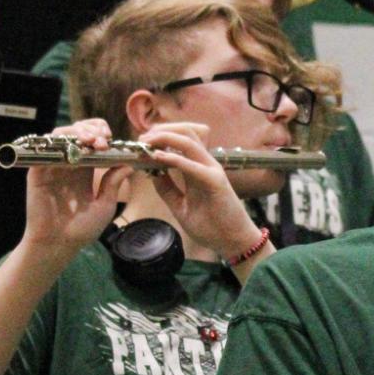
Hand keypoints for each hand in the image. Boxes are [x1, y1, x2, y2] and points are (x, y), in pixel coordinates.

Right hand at [22, 119, 133, 254]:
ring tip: (92, 140)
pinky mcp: (37, 171)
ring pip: (60, 136)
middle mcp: (68, 164)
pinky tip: (74, 150)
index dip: (101, 134)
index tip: (112, 140)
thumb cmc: (82, 229)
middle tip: (103, 139)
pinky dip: (59, 144)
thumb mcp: (104, 205)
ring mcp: (51, 166)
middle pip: (77, 133)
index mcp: (85, 169)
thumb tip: (128, 164)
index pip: (91, 141)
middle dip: (91, 130)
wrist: (59, 244)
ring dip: (77, 132)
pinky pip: (45, 150)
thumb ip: (113, 184)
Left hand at [133, 122, 256, 258]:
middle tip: (141, 140)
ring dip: (165, 138)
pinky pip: (192, 165)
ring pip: (189, 140)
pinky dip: (174, 158)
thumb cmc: (211, 226)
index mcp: (199, 168)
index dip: (160, 136)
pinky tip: (157, 158)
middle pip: (185, 132)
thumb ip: (167, 188)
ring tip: (146, 144)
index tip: (140, 144)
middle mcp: (206, 164)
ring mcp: (212, 171)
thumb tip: (150, 173)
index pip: (181, 139)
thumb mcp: (180, 205)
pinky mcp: (216, 182)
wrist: (233, 243)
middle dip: (161, 131)